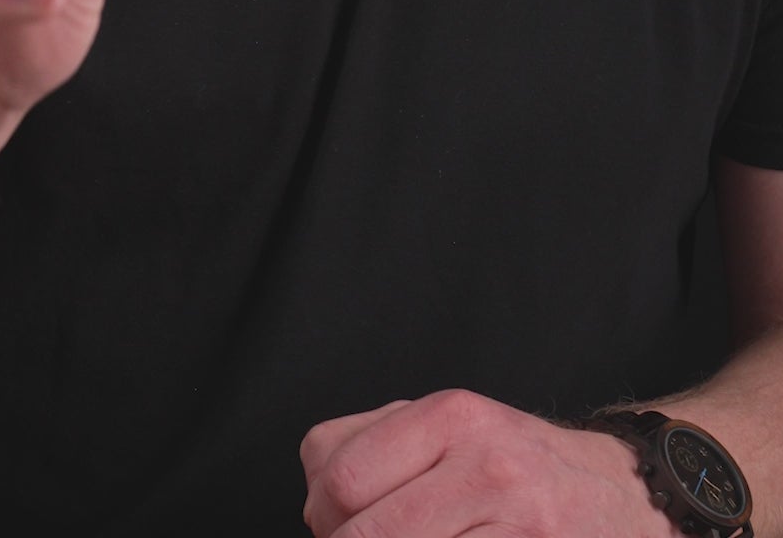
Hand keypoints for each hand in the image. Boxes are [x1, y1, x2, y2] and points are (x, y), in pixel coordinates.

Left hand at [301, 388, 673, 536]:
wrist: (624, 496)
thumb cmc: (520, 465)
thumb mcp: (453, 427)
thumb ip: (380, 444)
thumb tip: (318, 497)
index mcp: (451, 415)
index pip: (337, 471)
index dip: (325, 512)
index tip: (340, 523)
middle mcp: (484, 462)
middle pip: (361, 530)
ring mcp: (513, 519)